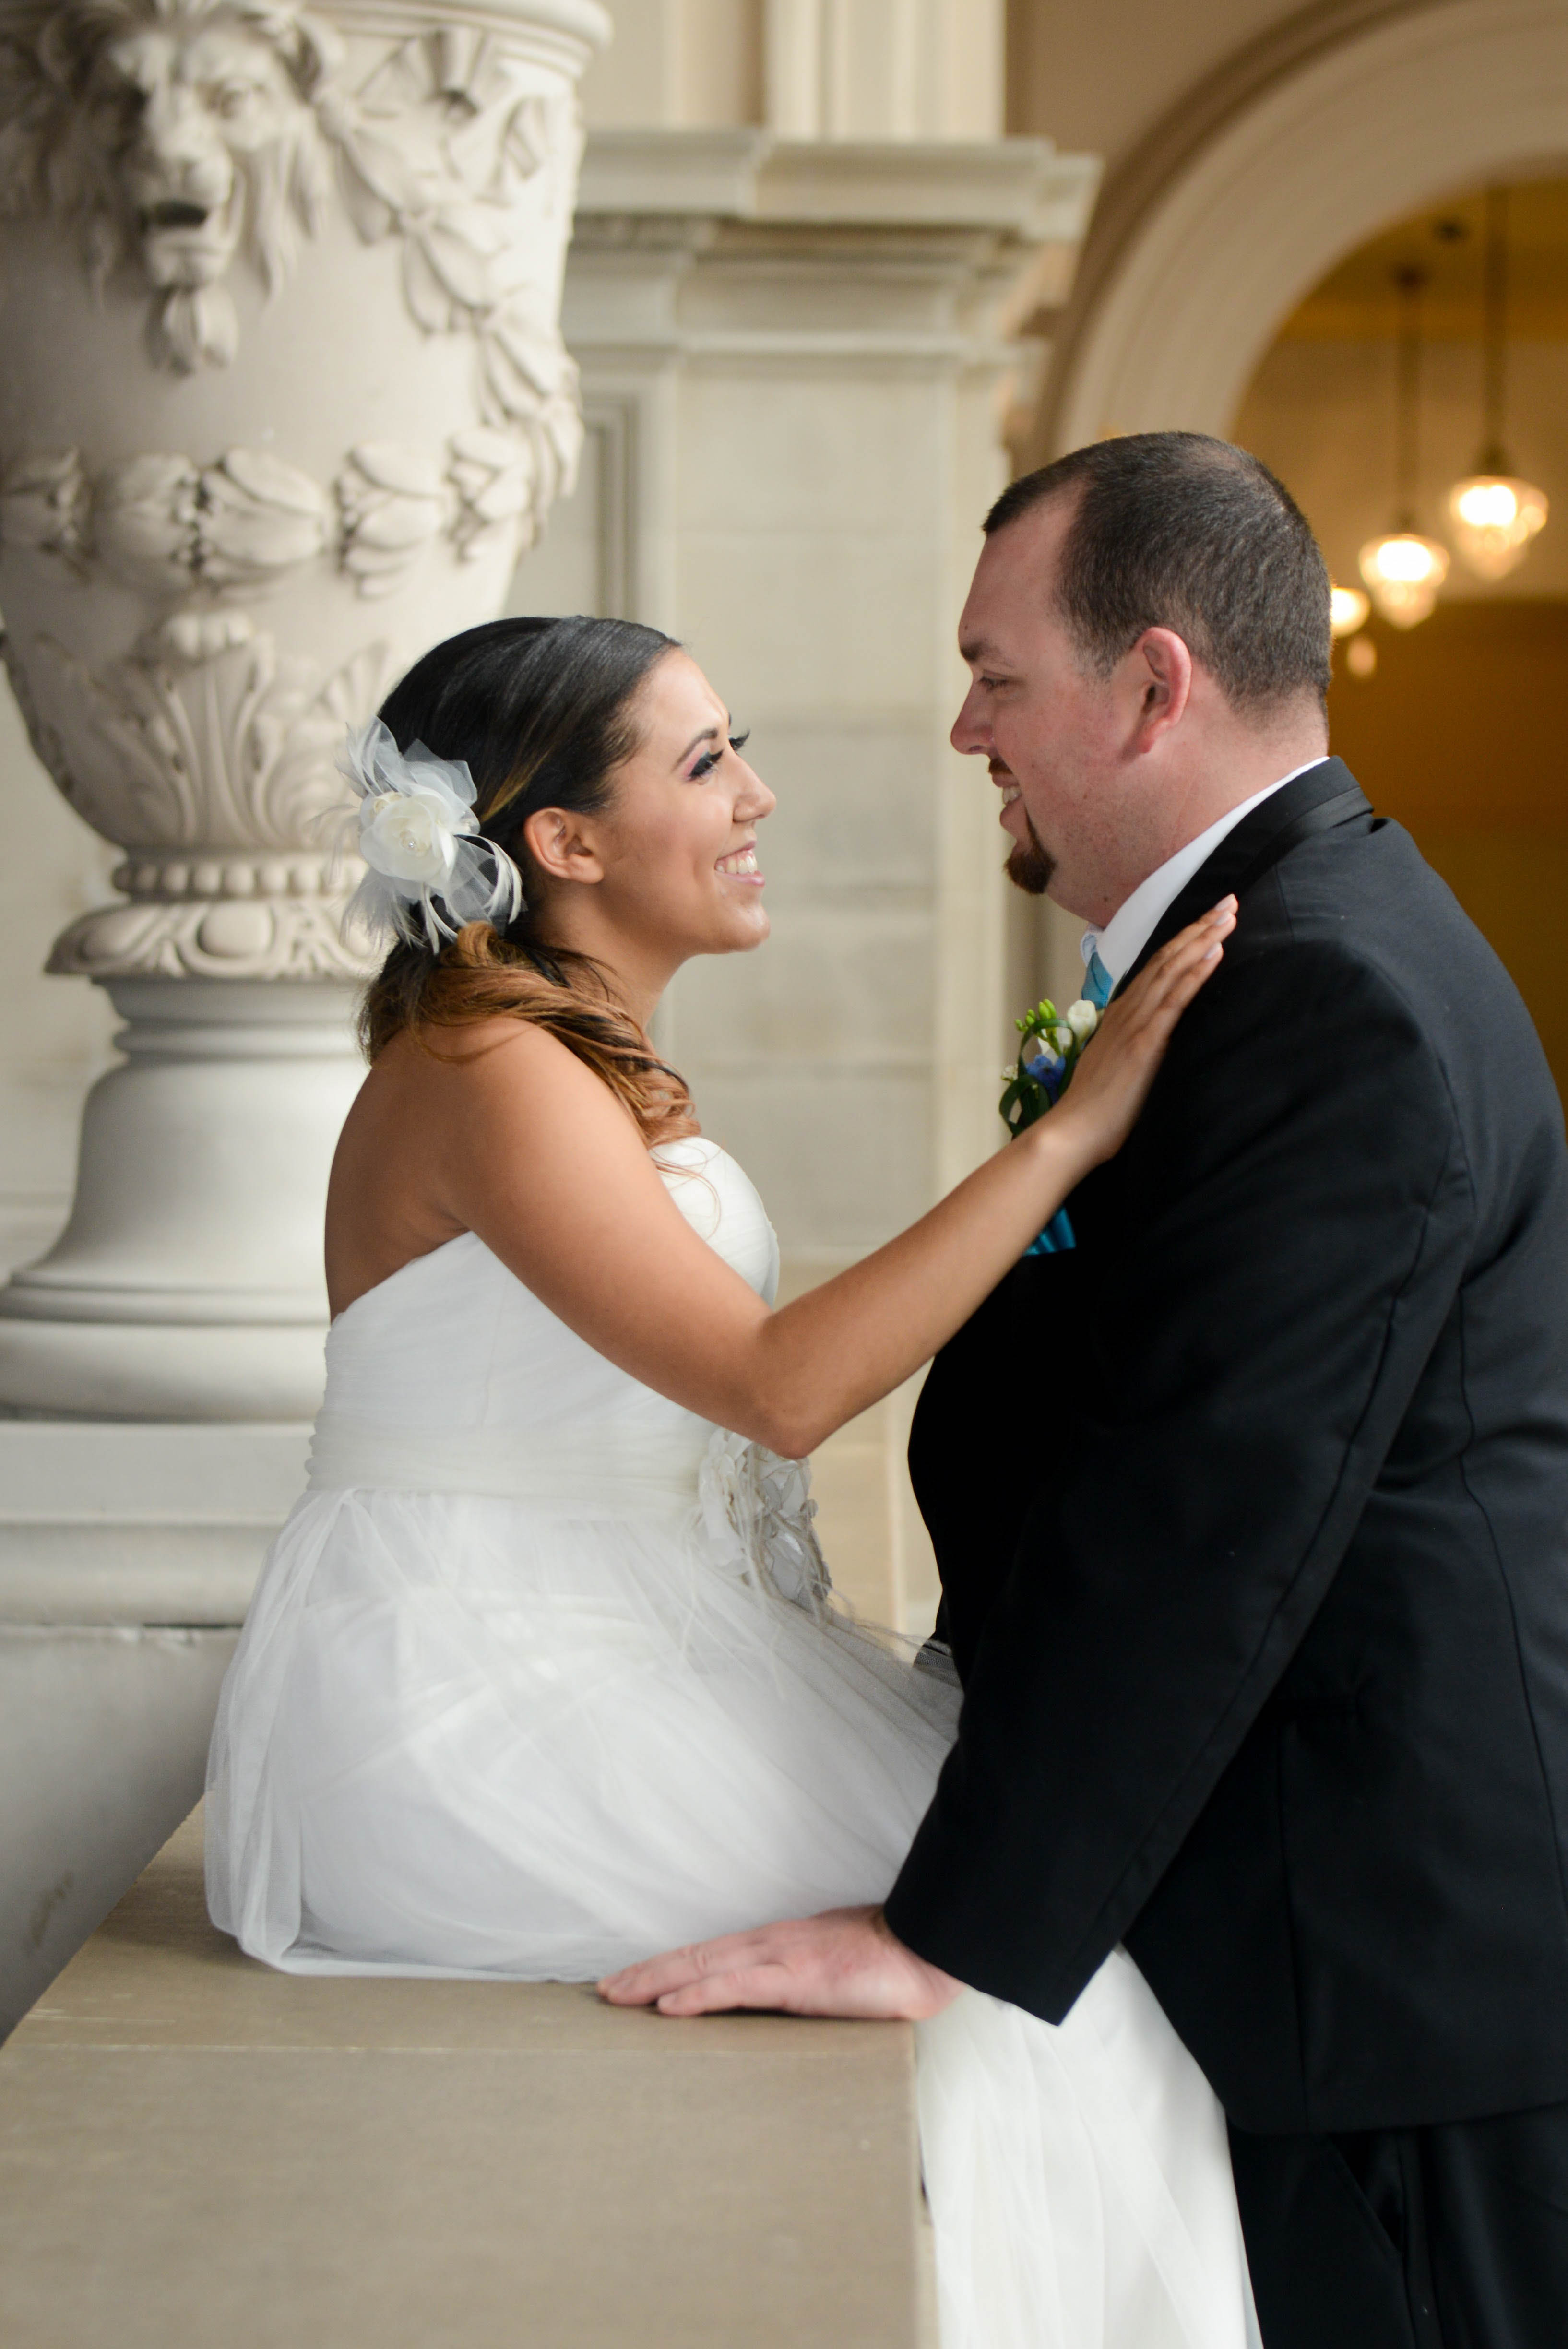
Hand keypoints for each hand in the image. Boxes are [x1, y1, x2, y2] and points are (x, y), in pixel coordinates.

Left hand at [597, 1904, 964, 2019]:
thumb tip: (779, 1999)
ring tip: (618, 1995)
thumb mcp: (830, 1971)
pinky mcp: (795, 1979)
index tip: (634, 1979)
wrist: (922, 1951)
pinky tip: (669, 2005)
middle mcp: (768, 1945)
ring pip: (703, 1967)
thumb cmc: (884, 1963)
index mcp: (777, 1945)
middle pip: (694, 1956)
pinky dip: (697, 1995)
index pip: (710, 1956)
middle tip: (604, 1989)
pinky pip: (736, 1988)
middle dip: (645, 1972)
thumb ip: (800, 1981)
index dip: (669, 1966)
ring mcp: (779, 1959)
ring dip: (655, 1980)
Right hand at [1050, 896, 1235, 1169]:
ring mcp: (1137, 1023)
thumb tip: (1152, 1037)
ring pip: (1173, 969)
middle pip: (1168, 958)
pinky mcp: (1147, 1041)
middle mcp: (1128, 1010)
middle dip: (1200, 927)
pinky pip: (1176, 999)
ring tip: (1228, 916)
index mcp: (1121, 1014)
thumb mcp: (1114, 1063)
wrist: (1075, 1130)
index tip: (1208, 919)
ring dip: (1202, 939)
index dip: (1184, 940)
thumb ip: (1132, 1043)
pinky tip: (1214, 953)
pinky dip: (1195, 972)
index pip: (1157, 967)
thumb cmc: (1095, 1108)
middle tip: (1229, 901)